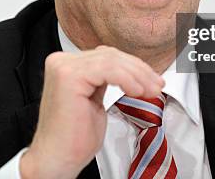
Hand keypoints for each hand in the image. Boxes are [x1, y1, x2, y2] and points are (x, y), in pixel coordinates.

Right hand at [20, 46, 163, 178]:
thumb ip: (103, 80)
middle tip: (157, 85)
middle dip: (139, 71)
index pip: (106, 56)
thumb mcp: (94, 100)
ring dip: (138, 76)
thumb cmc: (74, 138)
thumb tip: (128, 70)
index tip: (152, 80)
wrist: (57, 160)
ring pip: (112, 60)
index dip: (133, 66)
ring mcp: (64, 67)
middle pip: (110, 56)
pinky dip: (128, 79)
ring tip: (151, 91)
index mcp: (66, 65)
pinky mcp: (70, 76)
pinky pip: (109, 70)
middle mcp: (62, 61)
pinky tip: (136, 92)